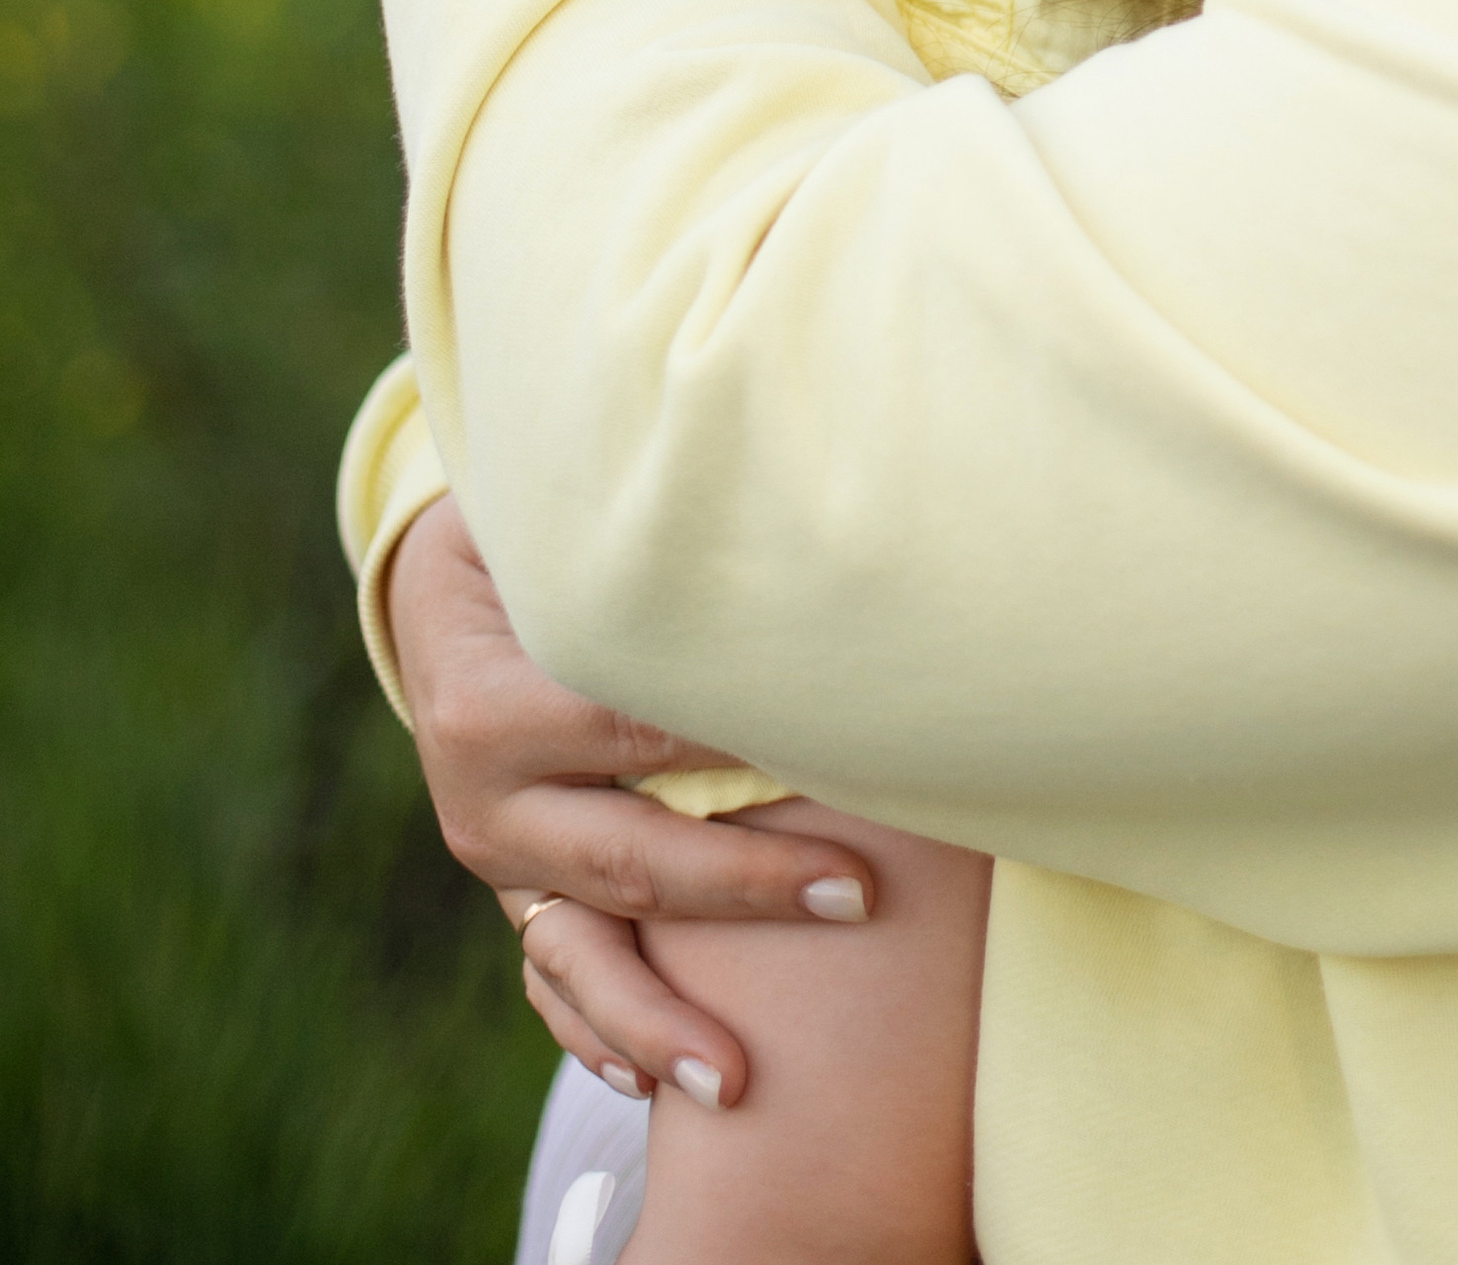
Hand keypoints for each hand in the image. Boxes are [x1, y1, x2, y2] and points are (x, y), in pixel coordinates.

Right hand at [387, 493, 872, 1103]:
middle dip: (742, 887)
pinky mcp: (519, 895)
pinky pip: (555, 980)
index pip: (629, 729)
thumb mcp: (562, 530)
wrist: (443, 597)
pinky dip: (602, 1033)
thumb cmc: (539, 544)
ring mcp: (498, 861)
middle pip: (625, 857)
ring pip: (579, 955)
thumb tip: (779, 547)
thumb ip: (643, 552)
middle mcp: (483, 799)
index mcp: (489, 707)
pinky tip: (654, 1083)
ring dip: (659, 1018)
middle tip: (857, 894)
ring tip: (737, 1081)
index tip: (844, 751)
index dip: (734, 739)